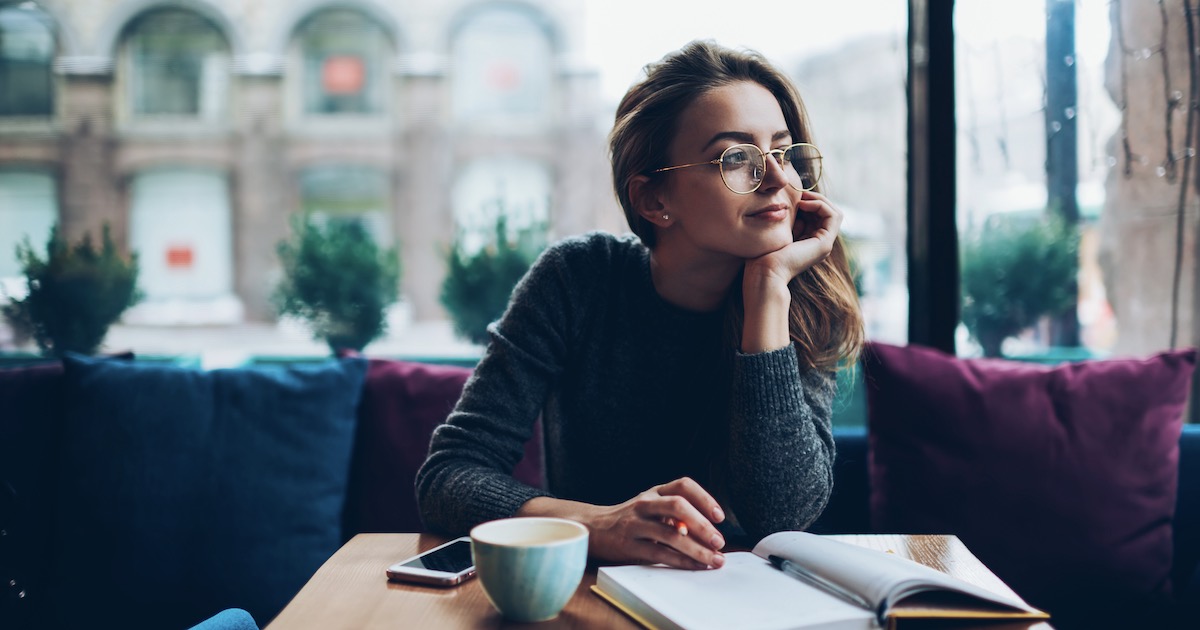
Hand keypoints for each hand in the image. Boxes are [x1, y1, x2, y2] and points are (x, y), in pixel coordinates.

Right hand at [517, 477, 726, 569]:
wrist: (593, 529)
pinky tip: (695, 566)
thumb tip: (705, 531)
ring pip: (670, 534)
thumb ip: (674, 514)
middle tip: (719, 541)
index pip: (683, 485)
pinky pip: (659, 553)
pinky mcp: (628, 545)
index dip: (704, 498)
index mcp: (654, 491)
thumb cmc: (630, 519)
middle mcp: (644, 503)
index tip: (720, 516)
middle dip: (702, 524)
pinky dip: (681, 561)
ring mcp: (634, 523)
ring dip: (697, 549)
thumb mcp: (650, 507)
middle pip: (678, 506)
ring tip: (714, 559)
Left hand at [738, 190, 842, 352]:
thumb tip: (785, 203)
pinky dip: (820, 204)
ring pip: (834, 212)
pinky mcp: (824, 244)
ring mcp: (824, 245)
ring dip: (818, 199)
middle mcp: (819, 244)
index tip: (792, 196)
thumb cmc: (761, 256)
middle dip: (814, 198)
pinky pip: (833, 216)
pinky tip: (803, 204)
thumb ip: (785, 220)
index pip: (818, 214)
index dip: (808, 201)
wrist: (763, 274)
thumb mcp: (776, 231)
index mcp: (808, 242)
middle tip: (797, 193)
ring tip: (801, 198)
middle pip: (827, 212)